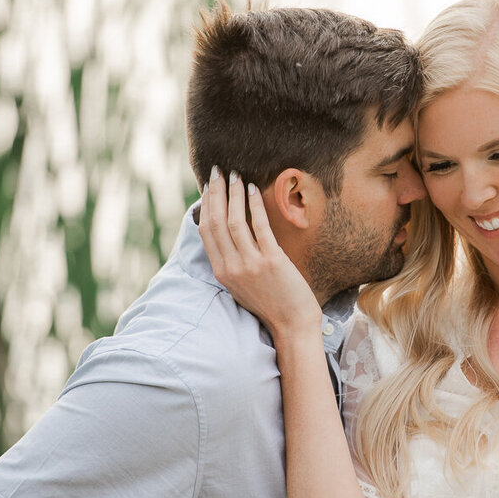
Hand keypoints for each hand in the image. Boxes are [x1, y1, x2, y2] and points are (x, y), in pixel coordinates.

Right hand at [198, 167, 322, 336]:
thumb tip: (230, 232)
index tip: (208, 186)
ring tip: (236, 175)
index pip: (206, 231)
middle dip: (215, 193)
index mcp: (221, 272)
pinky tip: (254, 190)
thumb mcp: (241, 284)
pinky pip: (259, 227)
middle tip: (218, 171)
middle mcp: (231, 267)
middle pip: (216, 222)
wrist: (292, 325)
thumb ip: (233, 261)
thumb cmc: (271, 303)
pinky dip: (254, 205)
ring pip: (234, 221)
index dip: (206, 205)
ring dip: (234, 194)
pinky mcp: (270, 261)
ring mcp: (250, 265)